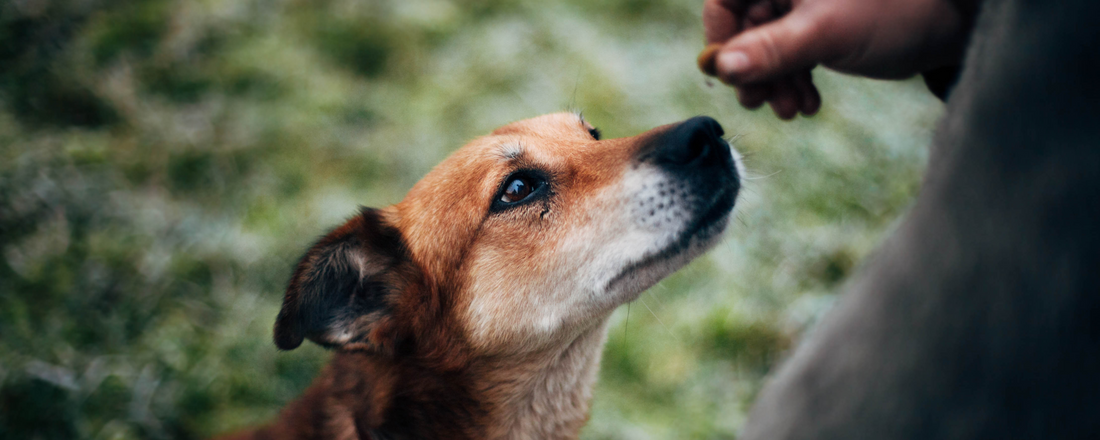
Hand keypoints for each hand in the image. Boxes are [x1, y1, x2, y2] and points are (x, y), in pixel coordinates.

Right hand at [700, 0, 975, 118]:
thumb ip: (770, 50)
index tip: (725, 72)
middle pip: (745, 25)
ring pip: (767, 44)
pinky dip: (794, 80)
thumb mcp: (825, 33)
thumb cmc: (894, 12)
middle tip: (761, 104)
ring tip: (792, 111)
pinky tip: (809, 104)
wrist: (952, 22)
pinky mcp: (821, 25)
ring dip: (774, 82)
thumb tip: (721, 69)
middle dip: (753, 69)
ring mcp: (804, 5)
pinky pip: (791, 53)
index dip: (718, 34)